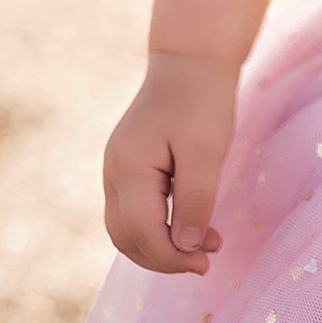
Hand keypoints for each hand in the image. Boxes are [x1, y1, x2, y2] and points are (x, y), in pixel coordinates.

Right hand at [102, 50, 239, 274]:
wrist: (192, 59)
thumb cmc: (202, 100)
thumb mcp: (207, 152)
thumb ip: (195, 201)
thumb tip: (187, 248)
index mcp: (129, 168)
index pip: (141, 233)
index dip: (171, 257)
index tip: (205, 263)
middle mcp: (114, 172)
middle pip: (126, 237)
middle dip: (164, 258)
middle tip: (205, 261)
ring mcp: (117, 169)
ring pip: (127, 228)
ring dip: (161, 245)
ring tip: (205, 246)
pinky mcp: (128, 166)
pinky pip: (134, 210)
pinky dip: (158, 226)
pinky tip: (191, 224)